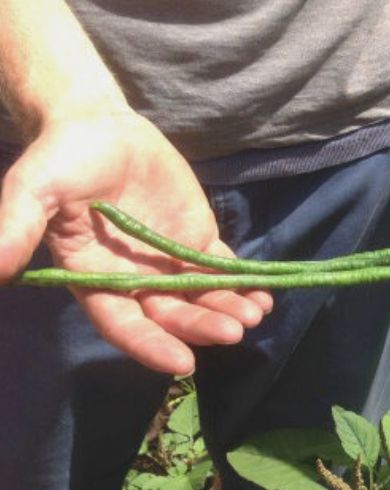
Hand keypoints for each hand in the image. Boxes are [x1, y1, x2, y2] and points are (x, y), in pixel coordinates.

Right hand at [0, 109, 271, 374]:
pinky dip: (242, 283)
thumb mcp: (33, 188)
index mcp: (94, 279)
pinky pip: (222, 269)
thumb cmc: (60, 159)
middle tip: (235, 331)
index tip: (183, 363)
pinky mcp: (195, 240)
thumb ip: (15, 228)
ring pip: (201, 297)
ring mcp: (167, 263)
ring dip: (228, 308)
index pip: (124, 325)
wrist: (98, 126)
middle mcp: (133, 281)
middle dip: (202, 325)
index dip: (151, 345)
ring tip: (256, 313)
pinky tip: (264, 294)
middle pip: (171, 316)